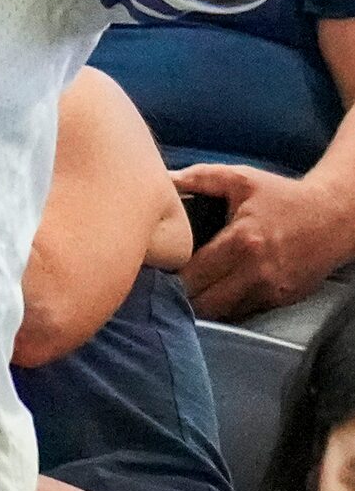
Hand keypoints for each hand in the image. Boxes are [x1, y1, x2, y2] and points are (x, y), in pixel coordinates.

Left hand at [177, 163, 354, 318]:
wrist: (334, 217)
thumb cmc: (282, 196)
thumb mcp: (240, 179)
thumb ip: (198, 178)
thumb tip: (163, 178)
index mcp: (242, 242)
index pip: (193, 274)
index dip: (169, 274)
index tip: (157, 266)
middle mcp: (257, 273)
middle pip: (204, 302)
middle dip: (181, 295)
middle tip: (164, 284)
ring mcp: (272, 291)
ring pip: (223, 313)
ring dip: (202, 305)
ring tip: (187, 289)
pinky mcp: (282, 300)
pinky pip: (244, 312)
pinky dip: (226, 306)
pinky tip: (214, 291)